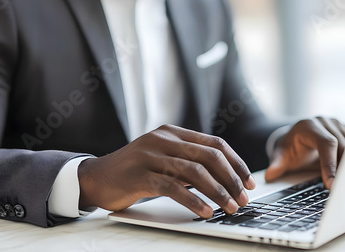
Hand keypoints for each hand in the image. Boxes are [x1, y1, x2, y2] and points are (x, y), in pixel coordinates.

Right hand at [78, 124, 255, 218]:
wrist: (96, 176)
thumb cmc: (134, 170)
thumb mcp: (163, 157)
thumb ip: (187, 160)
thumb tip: (223, 177)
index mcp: (173, 132)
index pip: (214, 143)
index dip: (236, 163)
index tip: (248, 181)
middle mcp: (163, 139)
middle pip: (209, 156)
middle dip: (231, 179)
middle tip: (244, 198)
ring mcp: (150, 155)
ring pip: (194, 171)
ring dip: (217, 192)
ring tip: (230, 207)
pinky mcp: (139, 175)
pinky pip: (173, 187)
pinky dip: (193, 201)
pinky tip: (205, 211)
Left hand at [264, 117, 344, 188]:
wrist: (296, 138)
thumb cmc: (290, 148)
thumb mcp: (281, 155)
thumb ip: (277, 164)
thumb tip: (270, 175)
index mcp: (309, 126)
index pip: (326, 143)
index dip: (331, 164)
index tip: (332, 184)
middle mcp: (326, 122)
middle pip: (344, 145)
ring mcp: (339, 125)